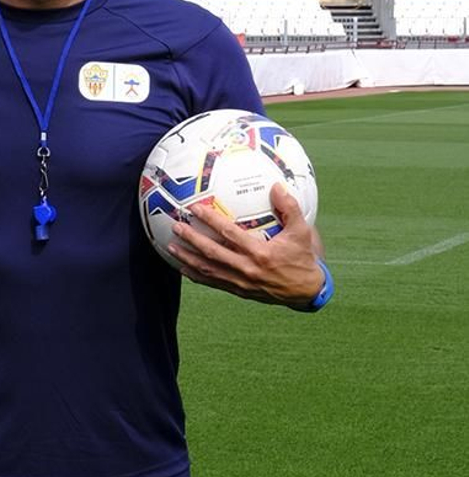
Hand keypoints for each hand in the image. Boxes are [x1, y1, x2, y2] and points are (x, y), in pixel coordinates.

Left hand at [168, 182, 325, 306]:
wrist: (305, 291)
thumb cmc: (302, 258)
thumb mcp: (302, 231)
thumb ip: (289, 208)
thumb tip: (276, 186)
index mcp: (260, 252)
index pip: (229, 233)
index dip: (211, 220)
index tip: (195, 209)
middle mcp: (247, 268)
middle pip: (212, 252)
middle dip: (191, 239)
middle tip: (176, 226)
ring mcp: (240, 281)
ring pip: (208, 270)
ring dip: (187, 258)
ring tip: (171, 247)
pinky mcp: (238, 290)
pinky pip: (213, 283)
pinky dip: (196, 276)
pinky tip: (183, 268)